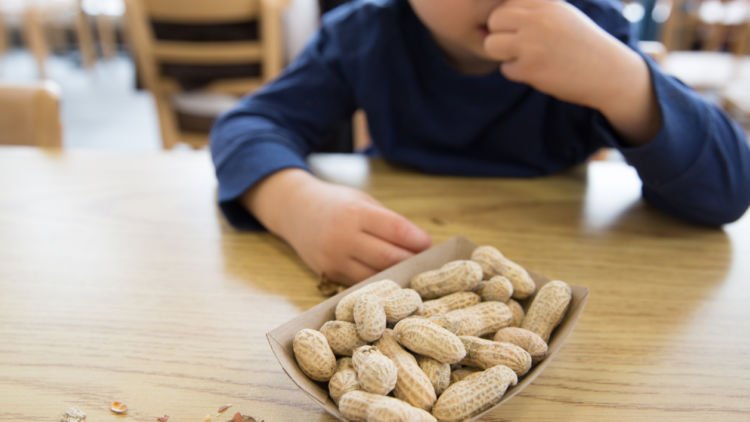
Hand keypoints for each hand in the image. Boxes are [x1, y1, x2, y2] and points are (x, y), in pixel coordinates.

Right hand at [244, 169, 431, 285]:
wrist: (294, 210)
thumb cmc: (335, 203)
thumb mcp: (362, 201)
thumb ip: (388, 220)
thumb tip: (420, 243)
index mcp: (355, 213)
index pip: (395, 229)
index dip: (416, 240)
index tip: (429, 244)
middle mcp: (343, 237)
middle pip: (388, 257)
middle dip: (410, 260)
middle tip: (425, 262)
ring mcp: (334, 259)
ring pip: (375, 275)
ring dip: (396, 275)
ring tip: (410, 272)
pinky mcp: (328, 274)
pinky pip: (360, 283)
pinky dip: (377, 281)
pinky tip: (388, 278)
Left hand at [484, 0, 660, 143]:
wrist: (608, 71)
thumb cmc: (580, 42)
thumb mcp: (560, 14)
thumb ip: (532, 9)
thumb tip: (496, 15)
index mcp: (544, 2)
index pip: (505, 3)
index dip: (508, 18)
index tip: (521, 29)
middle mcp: (537, 19)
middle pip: (494, 20)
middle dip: (500, 33)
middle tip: (518, 44)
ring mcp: (532, 43)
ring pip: (492, 44)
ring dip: (503, 54)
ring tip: (524, 57)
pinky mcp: (530, 68)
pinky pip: (505, 69)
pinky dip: (517, 72)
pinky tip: (537, 70)